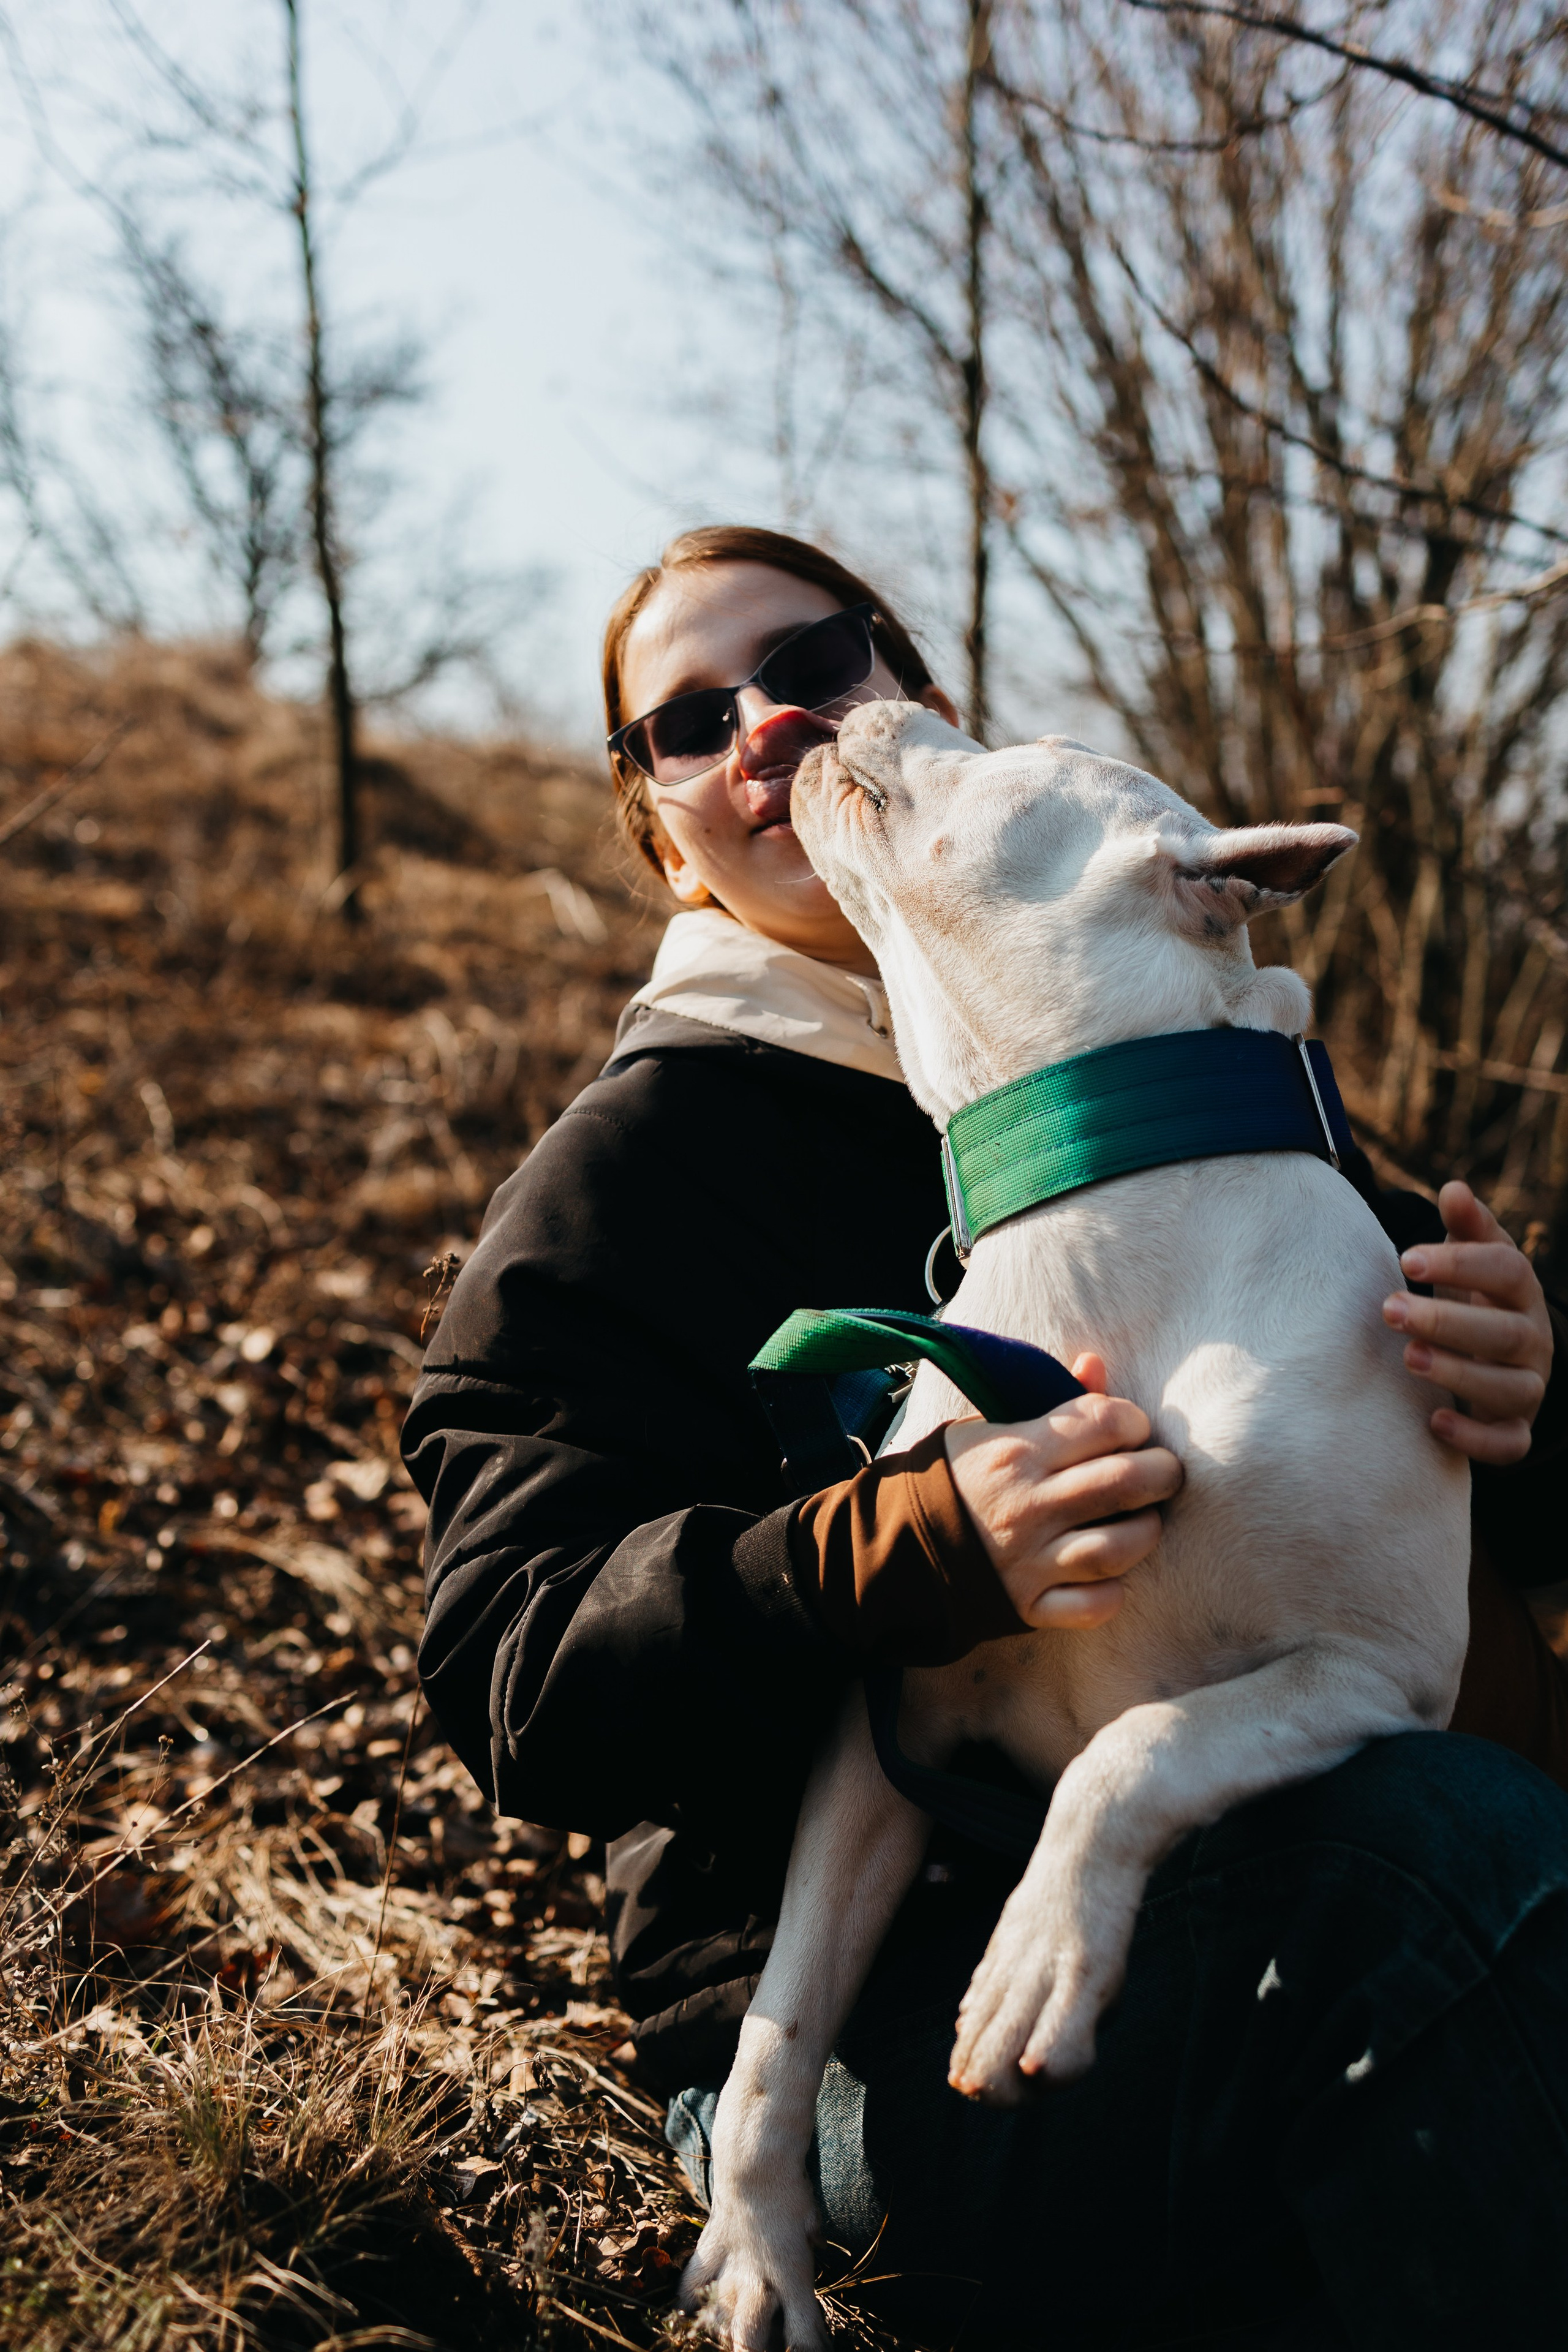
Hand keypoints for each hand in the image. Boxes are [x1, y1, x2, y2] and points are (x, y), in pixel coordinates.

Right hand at [945, 1354, 1181, 1631]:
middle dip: (1163, 1473)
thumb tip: (1096, 1365)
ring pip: (1118, 1547)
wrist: (897, 1545)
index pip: (1107, 1422)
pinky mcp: (1028, 1606)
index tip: (1132, 1430)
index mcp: (1018, 1451)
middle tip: (1163, 1473)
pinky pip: (1093, 1605)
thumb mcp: (990, 1425)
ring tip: (1143, 1520)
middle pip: (1125, 1482)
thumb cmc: (956, 1476)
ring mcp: (1030, 1560)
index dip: (1134, 1421)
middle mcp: (1028, 1505)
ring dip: (1146, 1531)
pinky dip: (1113, 1591)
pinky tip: (1113, 1575)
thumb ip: (1052, 1401)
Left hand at [1382, 1181, 1552, 1465]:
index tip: (1406, 1258)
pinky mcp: (1513, 1428)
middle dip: (1448, 1321)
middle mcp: (1533, 1340)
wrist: (1495, 1355)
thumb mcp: (1473, 1259)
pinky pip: (1509, 1443)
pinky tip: (1433, 1421)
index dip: (1461, 1263)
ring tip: (1408, 1358)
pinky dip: (1476, 1438)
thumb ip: (1466, 1227)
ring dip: (1459, 1374)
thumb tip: (1454, 1189)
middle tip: (1390, 1310)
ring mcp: (1528, 1386)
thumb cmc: (1476, 1297)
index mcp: (1522, 1292)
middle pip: (1507, 1333)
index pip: (1508, 1271)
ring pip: (1511, 1388)